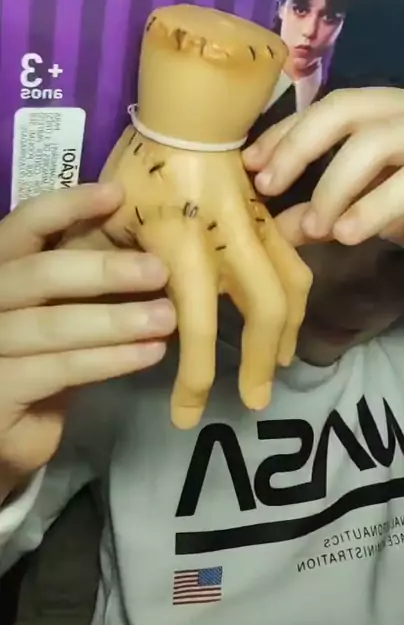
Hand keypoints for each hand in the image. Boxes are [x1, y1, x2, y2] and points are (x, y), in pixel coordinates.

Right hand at [0, 183, 175, 496]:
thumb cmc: (42, 358)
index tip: (116, 194)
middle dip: (104, 270)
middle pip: (38, 274)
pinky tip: (148, 354)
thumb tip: (150, 247)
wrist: (10, 430)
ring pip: (52, 324)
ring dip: (116, 320)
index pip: (23, 225)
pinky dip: (109, 360)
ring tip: (166, 318)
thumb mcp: (60, 309)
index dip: (66, 206)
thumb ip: (84, 280)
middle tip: (160, 270)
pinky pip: (59, 369)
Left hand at [66, 127, 311, 429]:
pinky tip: (288, 319)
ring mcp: (257, 229)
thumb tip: (128, 322)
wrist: (189, 114)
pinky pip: (295, 264)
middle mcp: (227, 242)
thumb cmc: (139, 167)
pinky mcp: (271, 220)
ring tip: (279, 365)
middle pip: (263, 311)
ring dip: (287, 333)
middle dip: (261, 362)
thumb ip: (116, 273)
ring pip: (290, 288)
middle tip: (255, 401)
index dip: (195, 379)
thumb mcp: (110, 221)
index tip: (186, 416)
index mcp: (180, 245)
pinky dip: (296, 299)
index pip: (195, 326)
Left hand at [243, 88, 403, 267]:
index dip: (287, 132)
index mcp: (399, 109)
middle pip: (349, 108)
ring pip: (381, 139)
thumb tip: (274, 225)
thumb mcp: (373, 216)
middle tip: (267, 187)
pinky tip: (349, 234)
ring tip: (316, 227)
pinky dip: (377, 206)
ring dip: (336, 184)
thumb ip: (327, 213)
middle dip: (300, 146)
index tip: (250, 165)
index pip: (331, 105)